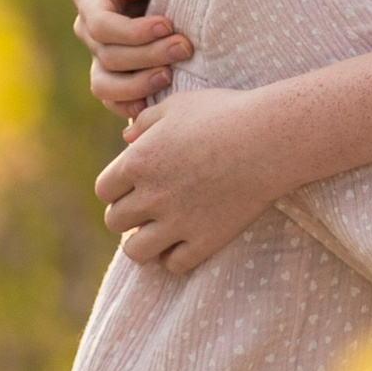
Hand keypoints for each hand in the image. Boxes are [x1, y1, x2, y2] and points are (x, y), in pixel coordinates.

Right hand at [71, 0, 192, 117]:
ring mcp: (100, 50)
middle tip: (185, 48)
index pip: (101, 25)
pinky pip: (113, 98)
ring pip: (105, 84)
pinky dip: (130, 105)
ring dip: (138, 86)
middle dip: (148, 56)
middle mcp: (88, 25)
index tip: (167, 26)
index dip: (133, 33)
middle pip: (108, 55)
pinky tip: (154, 105)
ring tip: (170, 77)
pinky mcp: (116, 68)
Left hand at [94, 81, 287, 269]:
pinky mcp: (204, 241)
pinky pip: (173, 264)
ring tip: (159, 230)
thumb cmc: (223, 113)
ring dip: (143, 241)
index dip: (116, 188)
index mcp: (139, 162)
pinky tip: (184, 241)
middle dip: (127, 214)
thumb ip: (146, 122)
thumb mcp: (177, 106)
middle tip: (147, 206)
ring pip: (136, 251)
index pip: (104, 190)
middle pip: (115, 221)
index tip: (133, 185)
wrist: (267, 140)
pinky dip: (174, 257)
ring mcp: (177, 222)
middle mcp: (151, 196)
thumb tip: (128, 138)